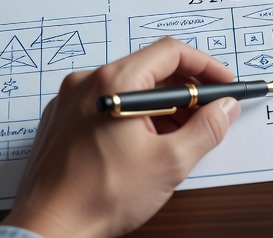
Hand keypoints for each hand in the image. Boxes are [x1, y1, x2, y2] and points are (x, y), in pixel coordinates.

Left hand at [1, 37, 240, 237]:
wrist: (48, 228)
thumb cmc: (100, 196)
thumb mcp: (169, 163)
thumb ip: (206, 129)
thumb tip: (224, 109)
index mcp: (114, 82)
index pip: (171, 53)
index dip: (205, 67)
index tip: (223, 86)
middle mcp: (87, 82)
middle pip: (149, 68)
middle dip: (185, 91)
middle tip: (207, 115)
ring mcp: (70, 101)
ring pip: (128, 89)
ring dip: (160, 107)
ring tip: (176, 138)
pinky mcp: (61, 121)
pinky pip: (106, 104)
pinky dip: (132, 116)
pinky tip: (143, 146)